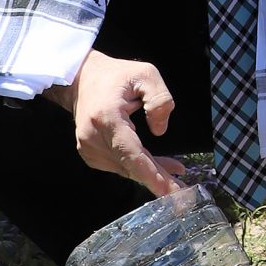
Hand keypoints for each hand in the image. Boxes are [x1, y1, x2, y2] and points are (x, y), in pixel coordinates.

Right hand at [67, 52, 184, 193]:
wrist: (82, 79)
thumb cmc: (116, 76)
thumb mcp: (146, 74)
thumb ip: (159, 100)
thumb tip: (160, 131)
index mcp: (107, 117)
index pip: (130, 153)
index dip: (151, 174)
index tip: (168, 191)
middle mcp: (93, 137)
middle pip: (130, 165)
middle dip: (157, 179)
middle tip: (182, 191)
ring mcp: (88, 147)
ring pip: (125, 168)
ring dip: (150, 171)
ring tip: (175, 170)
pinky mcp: (89, 153)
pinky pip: (118, 165)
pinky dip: (137, 167)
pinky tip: (154, 165)